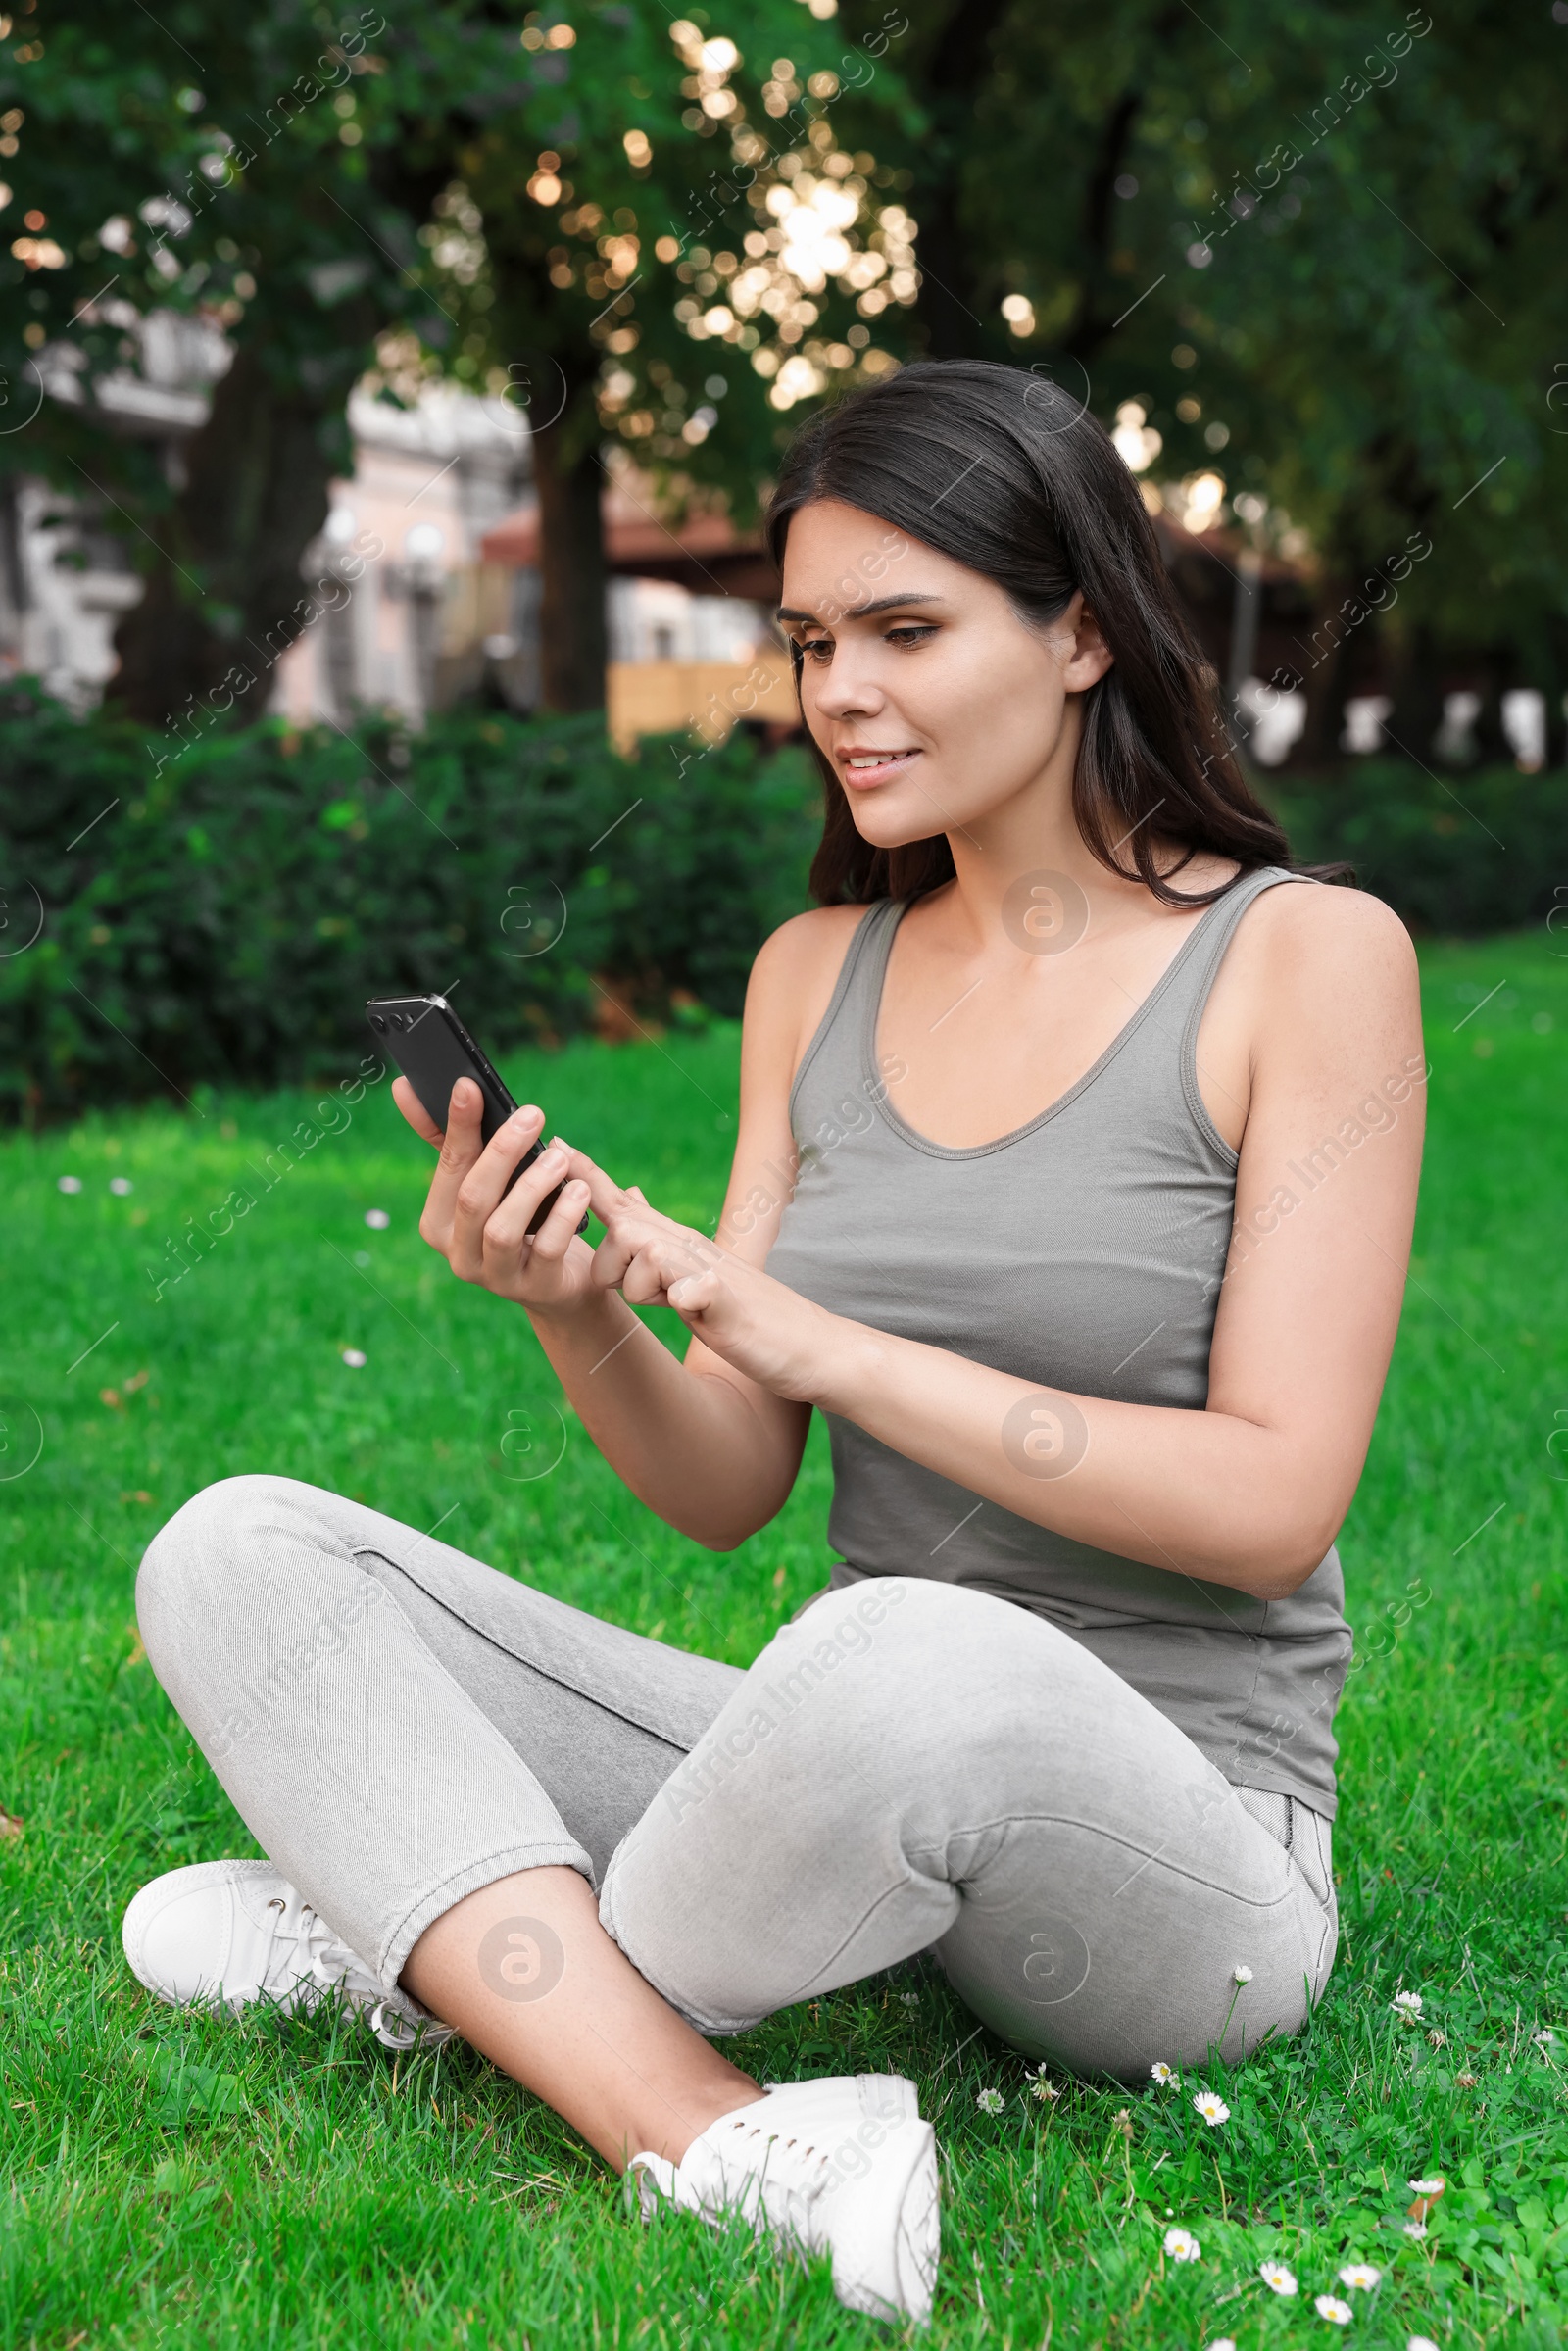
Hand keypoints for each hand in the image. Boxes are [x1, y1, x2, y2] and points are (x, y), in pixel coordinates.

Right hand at [393, 1075, 597, 1318]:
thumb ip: (455, 1139)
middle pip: (473, 1198)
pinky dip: (563, 1216)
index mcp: (439, 1221)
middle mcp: (458, 1252)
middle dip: (502, 1152)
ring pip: (502, 1228)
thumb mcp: (489, 1181)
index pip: (448, 1168)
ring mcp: (494, 1276)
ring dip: (532, 1186)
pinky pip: (545, 1249)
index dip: (458, 1126)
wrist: (560, 1281)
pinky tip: (579, 1190)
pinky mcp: (533, 1287)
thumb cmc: (520, 1219)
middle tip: (532, 1115)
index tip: (469, 1086)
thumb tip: (405, 1087)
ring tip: (560, 1157)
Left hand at [563, 1145, 839, 1401]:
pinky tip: (690, 1306)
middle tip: (647, 1294)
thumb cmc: (752, 1316)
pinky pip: (691, 1289)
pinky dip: (683, 1296)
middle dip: (610, 1264)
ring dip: (642, 1285)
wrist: (814, 1347)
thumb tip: (629, 1202)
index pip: (625, 1205)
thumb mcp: (698, 1274)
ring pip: (647, 1253)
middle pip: (624, 1228)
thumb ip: (661, 1243)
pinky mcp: (727, 1302)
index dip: (589, 1177)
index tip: (556, 1144)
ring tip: (675, 1306)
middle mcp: (693, 1249)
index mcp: (680, 1246)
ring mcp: (712, 1272)